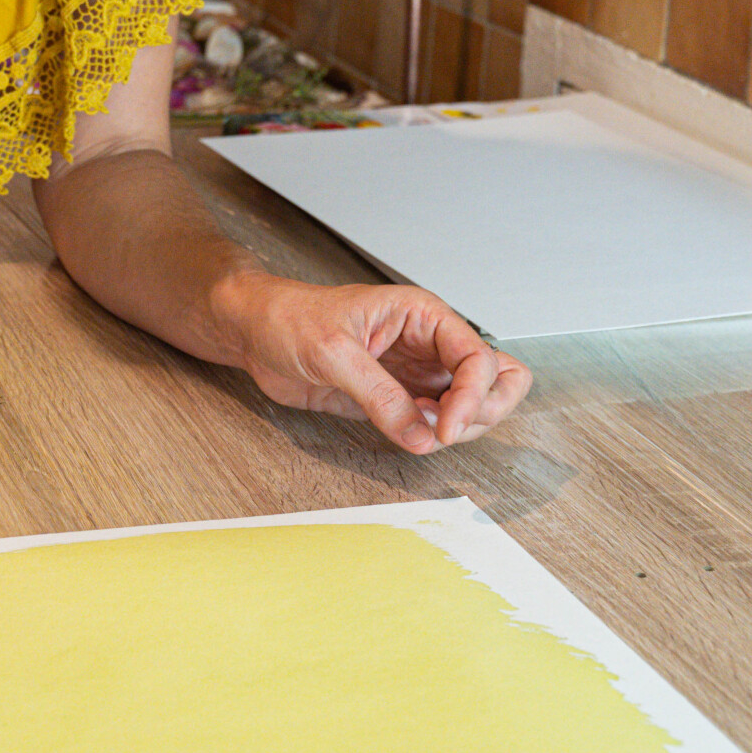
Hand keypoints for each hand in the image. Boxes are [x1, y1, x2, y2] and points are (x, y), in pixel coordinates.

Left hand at [227, 274, 529, 453]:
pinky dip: (433, 436)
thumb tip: (420, 435)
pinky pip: (436, 422)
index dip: (474, 396)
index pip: (479, 357)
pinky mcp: (398, 399)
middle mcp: (428, 344)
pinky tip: (408, 432)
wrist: (254, 333)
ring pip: (473, 405)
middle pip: (496, 380)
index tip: (446, 428)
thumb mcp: (332, 352)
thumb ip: (378, 395)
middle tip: (445, 430)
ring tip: (417, 428)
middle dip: (483, 411)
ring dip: (458, 427)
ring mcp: (417, 373)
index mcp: (422, 316)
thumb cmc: (289, 318)